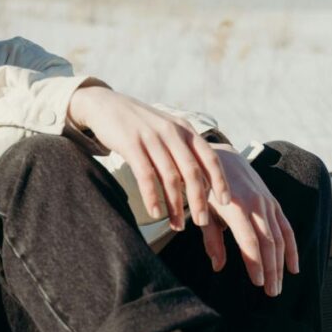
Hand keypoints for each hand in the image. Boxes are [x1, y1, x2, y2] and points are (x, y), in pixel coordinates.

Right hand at [67, 86, 230, 230]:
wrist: (105, 105)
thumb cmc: (139, 125)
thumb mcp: (167, 130)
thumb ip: (183, 151)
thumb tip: (201, 184)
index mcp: (184, 130)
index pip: (210, 157)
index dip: (220, 180)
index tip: (226, 202)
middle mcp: (172, 132)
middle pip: (192, 171)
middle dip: (199, 200)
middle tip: (201, 223)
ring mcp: (151, 138)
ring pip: (170, 177)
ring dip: (175, 205)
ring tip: (177, 226)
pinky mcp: (131, 145)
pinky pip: (146, 176)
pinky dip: (152, 197)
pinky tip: (155, 213)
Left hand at [196, 144, 299, 296]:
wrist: (222, 158)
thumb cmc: (206, 189)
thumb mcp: (203, 212)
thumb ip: (211, 239)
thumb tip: (218, 266)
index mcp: (236, 208)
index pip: (250, 241)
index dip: (255, 263)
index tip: (257, 283)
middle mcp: (256, 205)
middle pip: (268, 243)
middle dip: (271, 270)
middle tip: (271, 293)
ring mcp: (268, 204)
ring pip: (280, 239)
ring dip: (281, 265)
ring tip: (277, 287)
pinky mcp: (274, 203)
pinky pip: (287, 228)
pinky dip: (292, 249)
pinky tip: (293, 268)